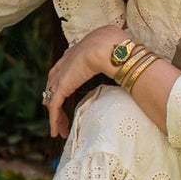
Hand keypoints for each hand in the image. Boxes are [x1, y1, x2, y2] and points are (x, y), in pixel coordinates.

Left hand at [42, 23, 126, 139]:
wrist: (107, 46)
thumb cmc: (113, 47)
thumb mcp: (110, 53)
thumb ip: (113, 59)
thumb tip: (128, 63)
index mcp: (72, 55)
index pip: (60, 74)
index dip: (60, 88)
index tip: (63, 99)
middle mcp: (62, 66)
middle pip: (53, 89)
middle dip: (56, 105)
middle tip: (62, 121)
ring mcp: (60, 77)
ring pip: (52, 101)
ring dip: (57, 118)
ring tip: (63, 132)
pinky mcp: (61, 87)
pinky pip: (54, 107)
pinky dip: (54, 121)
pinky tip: (57, 133)